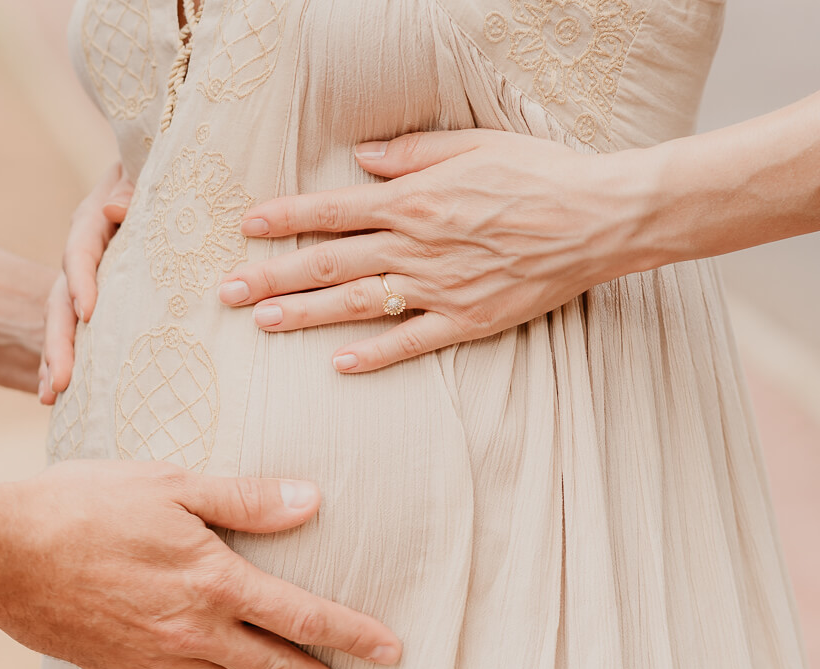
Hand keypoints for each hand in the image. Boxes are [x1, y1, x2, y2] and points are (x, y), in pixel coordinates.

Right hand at [0, 460, 402, 668]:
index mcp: (211, 578)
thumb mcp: (169, 484)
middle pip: (277, 667)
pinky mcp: (125, 668)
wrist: (0, 552)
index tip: (389, 650)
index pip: (300, 614)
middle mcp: (192, 628)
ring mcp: (157, 656)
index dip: (351, 634)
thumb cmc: (84, 505)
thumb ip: (243, 497)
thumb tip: (310, 500)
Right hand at [39, 163, 134, 403]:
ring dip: (54, 359)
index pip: (80, 255)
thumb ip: (131, 187)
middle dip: (59, 343)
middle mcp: (79, 256)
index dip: (81, 283)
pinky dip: (63, 360)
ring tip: (51, 395)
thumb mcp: (142, 171)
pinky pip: (73, 332)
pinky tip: (58, 394)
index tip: (87, 313)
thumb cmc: (151, 174)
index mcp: (91, 224)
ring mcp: (81, 281)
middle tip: (62, 380)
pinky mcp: (90, 300)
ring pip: (60, 323)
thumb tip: (116, 209)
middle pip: (61, 301)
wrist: (146, 177)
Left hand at [218, 130, 660, 371]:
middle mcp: (416, 246)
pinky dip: (374, 355)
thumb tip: (363, 158)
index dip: (284, 219)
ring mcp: (440, 287)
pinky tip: (338, 365)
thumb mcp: (473, 144)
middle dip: (273, 276)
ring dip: (306, 315)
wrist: (601, 217)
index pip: (331, 211)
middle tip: (227, 292)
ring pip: (358, 304)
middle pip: (329, 263)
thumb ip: (412, 153)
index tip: (246, 227)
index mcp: (413, 201)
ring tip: (263, 323)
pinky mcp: (469, 320)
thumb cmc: (540, 172)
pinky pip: (412, 342)